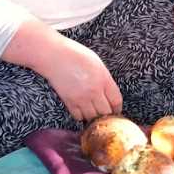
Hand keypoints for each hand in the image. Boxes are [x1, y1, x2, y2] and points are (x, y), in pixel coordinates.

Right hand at [3, 20, 122, 121]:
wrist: (55, 56)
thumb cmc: (76, 55)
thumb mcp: (99, 65)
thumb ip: (105, 80)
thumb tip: (109, 93)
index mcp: (104, 80)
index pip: (116, 101)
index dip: (117, 108)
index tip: (116, 110)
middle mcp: (94, 92)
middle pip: (106, 113)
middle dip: (107, 115)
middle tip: (106, 115)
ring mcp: (81, 98)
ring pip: (92, 118)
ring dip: (94, 117)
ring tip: (94, 114)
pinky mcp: (69, 102)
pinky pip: (78, 116)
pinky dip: (82, 116)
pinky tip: (82, 111)